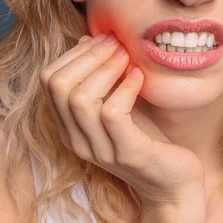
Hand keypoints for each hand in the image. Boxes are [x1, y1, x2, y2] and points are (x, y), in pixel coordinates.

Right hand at [38, 33, 205, 206]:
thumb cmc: (148, 138)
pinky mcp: (128, 154)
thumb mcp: (120, 102)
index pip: (48, 80)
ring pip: (81, 99)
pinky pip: (113, 114)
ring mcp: (101, 149)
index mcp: (70, 126)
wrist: (174, 183)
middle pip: (59, 86)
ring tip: (128, 57)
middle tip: (116, 44)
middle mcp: (78, 139)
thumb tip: (88, 39)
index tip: (102, 40)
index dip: (73, 54)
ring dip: (106, 69)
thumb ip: (101, 76)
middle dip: (88, 56)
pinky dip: (126, 88)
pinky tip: (139, 77)